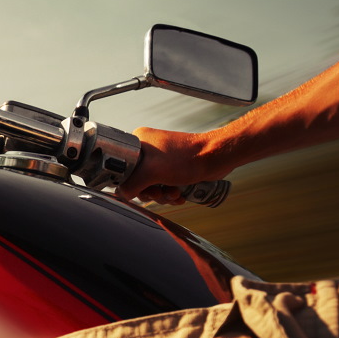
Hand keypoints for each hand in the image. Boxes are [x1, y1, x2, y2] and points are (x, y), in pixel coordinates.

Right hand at [117, 127, 234, 204]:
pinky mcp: (174, 168)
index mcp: (138, 142)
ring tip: (175, 193)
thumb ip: (131, 185)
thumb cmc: (186, 158)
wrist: (217, 157)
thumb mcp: (151, 172)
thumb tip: (122, 195)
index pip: (123, 167)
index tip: (143, 189)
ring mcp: (162, 159)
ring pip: (152, 186)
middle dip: (151, 192)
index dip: (131, 183)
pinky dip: (171, 194)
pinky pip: (165, 186)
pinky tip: (180, 195)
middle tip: (160, 192)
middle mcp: (148, 149)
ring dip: (163, 195)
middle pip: (137, 180)